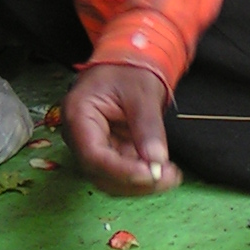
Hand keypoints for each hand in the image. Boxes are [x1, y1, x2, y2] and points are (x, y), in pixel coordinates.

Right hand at [61, 63, 181, 195]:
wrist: (126, 64)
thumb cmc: (128, 70)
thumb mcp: (141, 93)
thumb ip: (148, 126)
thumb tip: (156, 161)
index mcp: (78, 115)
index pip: (93, 155)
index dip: (122, 171)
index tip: (151, 174)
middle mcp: (79, 137)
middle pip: (100, 173)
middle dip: (135, 181)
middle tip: (169, 178)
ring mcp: (92, 147)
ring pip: (111, 180)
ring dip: (141, 184)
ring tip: (171, 176)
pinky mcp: (108, 153)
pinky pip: (122, 174)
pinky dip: (143, 178)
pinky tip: (164, 172)